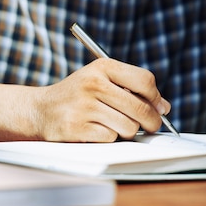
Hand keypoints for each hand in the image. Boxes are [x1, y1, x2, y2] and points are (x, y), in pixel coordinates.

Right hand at [36, 58, 170, 142]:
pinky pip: (111, 138)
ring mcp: (84, 105)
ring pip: (129, 127)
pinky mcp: (76, 127)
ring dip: (127, 131)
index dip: (157, 98)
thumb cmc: (79, 95)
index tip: (160, 108)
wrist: (41, 109)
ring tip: (115, 124)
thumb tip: (164, 107)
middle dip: (152, 122)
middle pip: (141, 108)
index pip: (145, 80)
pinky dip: (109, 138)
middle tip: (152, 126)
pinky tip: (97, 130)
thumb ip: (133, 89)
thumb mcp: (102, 81)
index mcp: (103, 67)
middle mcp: (93, 83)